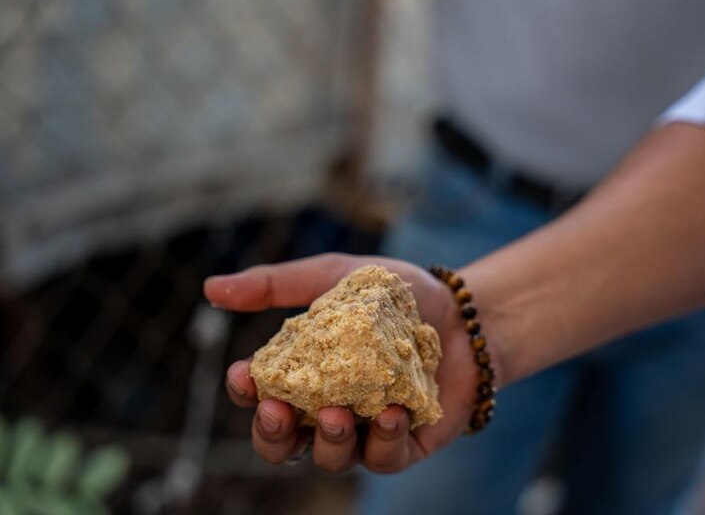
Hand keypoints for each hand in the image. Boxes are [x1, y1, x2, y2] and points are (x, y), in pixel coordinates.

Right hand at [204, 253, 500, 473]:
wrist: (462, 310)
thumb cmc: (393, 296)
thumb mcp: (333, 278)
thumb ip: (276, 286)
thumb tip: (210, 288)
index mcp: (304, 377)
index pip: (261, 397)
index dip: (247, 393)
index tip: (242, 374)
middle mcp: (327, 410)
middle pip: (285, 445)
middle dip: (273, 436)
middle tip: (277, 412)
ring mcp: (365, 431)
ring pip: (331, 459)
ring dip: (327, 442)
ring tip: (336, 414)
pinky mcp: (405, 444)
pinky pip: (384, 459)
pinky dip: (383, 440)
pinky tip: (390, 413)